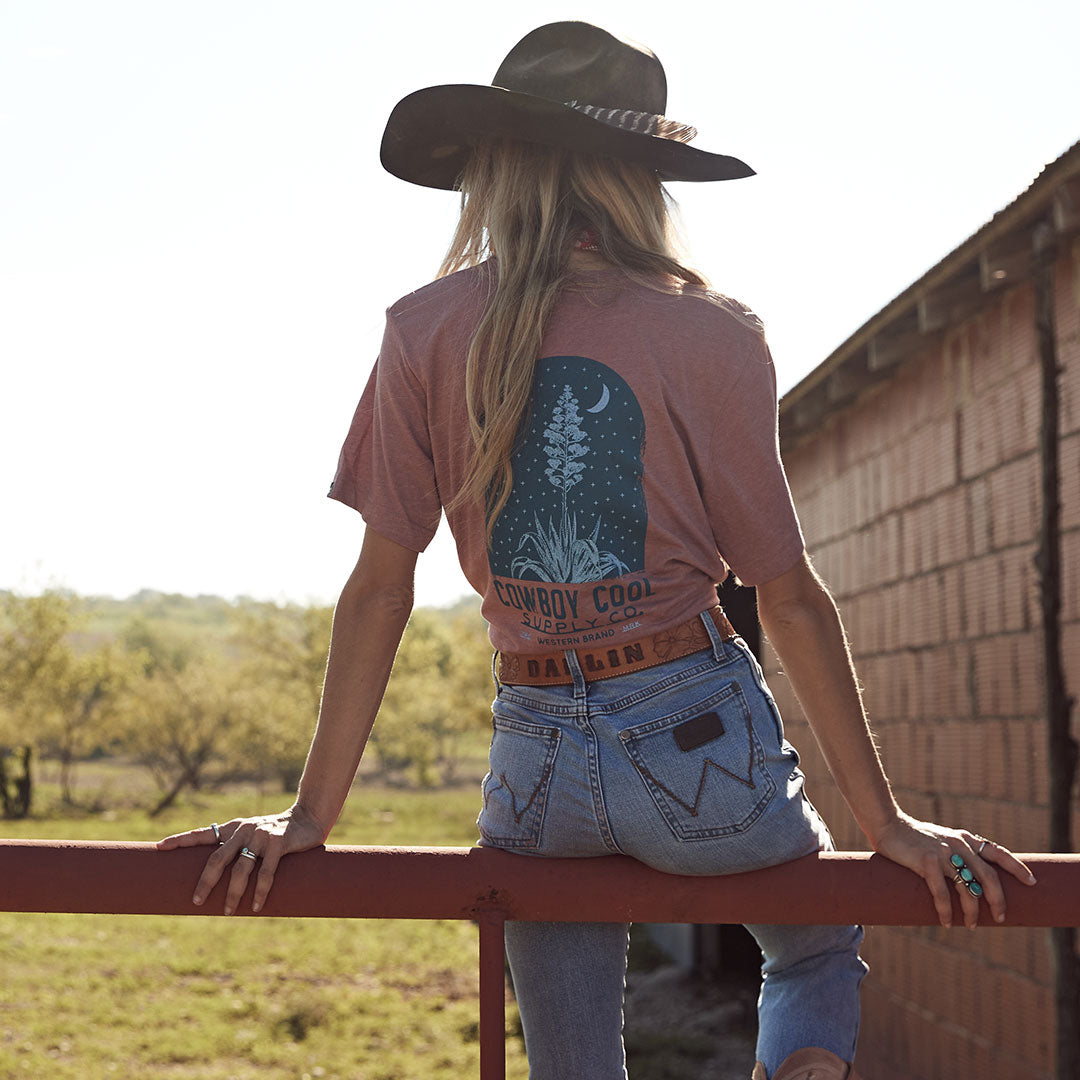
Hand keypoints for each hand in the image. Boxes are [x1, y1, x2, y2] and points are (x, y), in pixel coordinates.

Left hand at [157, 804, 326, 915]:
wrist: (309, 818)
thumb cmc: (278, 832)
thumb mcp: (254, 835)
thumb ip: (239, 849)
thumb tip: (219, 878)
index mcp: (233, 828)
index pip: (202, 833)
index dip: (181, 840)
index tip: (160, 847)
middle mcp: (243, 830)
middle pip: (217, 858)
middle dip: (205, 882)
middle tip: (196, 901)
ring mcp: (261, 836)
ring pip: (240, 869)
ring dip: (233, 893)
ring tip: (228, 912)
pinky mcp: (278, 843)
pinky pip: (265, 872)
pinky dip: (260, 891)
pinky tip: (256, 906)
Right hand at [871, 811, 1036, 928]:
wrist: (888, 825)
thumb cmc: (914, 837)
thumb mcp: (942, 840)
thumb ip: (957, 853)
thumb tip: (971, 879)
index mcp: (965, 839)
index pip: (998, 852)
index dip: (1017, 867)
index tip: (1031, 882)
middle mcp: (959, 845)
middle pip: (988, 876)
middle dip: (997, 900)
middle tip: (1000, 917)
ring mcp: (943, 853)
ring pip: (968, 888)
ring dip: (971, 911)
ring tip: (971, 925)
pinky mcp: (926, 861)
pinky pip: (942, 893)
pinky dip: (945, 910)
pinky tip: (946, 921)